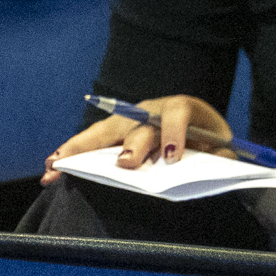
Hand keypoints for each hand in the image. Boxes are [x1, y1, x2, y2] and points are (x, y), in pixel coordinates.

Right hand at [44, 95, 232, 179]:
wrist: (198, 129)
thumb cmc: (207, 141)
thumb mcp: (223, 147)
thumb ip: (222, 157)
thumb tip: (212, 162)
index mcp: (182, 108)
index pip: (177, 113)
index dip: (175, 133)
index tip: (173, 157)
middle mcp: (150, 110)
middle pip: (135, 124)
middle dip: (130, 144)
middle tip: (124, 164)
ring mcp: (128, 120)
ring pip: (104, 131)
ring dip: (80, 147)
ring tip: (57, 163)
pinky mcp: (114, 132)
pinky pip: (92, 142)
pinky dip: (72, 154)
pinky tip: (52, 167)